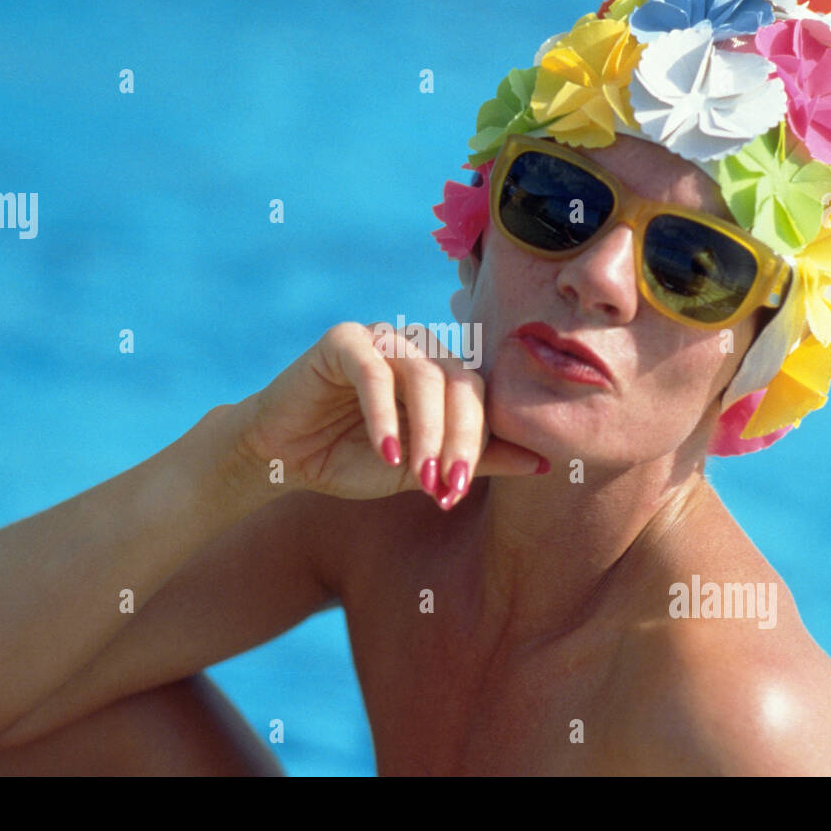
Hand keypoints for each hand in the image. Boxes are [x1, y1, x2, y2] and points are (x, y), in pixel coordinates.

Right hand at [237, 322, 547, 507]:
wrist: (286, 458)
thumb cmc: (354, 459)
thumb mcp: (422, 467)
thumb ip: (477, 460)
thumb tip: (544, 465)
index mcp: (443, 371)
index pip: (480, 396)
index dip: (478, 443)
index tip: (459, 491)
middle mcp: (419, 347)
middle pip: (460, 382)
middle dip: (458, 440)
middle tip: (447, 488)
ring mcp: (382, 338)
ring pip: (424, 375)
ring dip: (426, 432)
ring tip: (417, 476)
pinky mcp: (343, 340)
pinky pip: (374, 372)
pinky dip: (383, 415)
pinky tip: (384, 452)